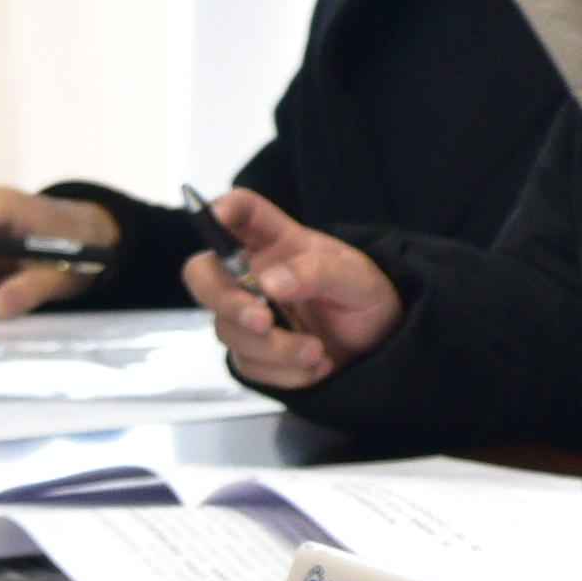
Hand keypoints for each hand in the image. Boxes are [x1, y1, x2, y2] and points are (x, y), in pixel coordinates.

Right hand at [189, 192, 400, 391]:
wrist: (378, 344)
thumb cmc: (363, 296)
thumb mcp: (356, 278)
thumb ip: (318, 272)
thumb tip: (269, 282)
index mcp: (278, 241)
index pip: (242, 212)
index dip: (225, 208)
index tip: (221, 213)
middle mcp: (251, 274)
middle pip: (203, 275)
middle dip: (225, 300)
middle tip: (262, 320)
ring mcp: (245, 313)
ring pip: (228, 330)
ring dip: (274, 348)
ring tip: (318, 352)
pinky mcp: (250, 351)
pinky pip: (249, 365)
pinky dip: (285, 372)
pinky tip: (317, 366)